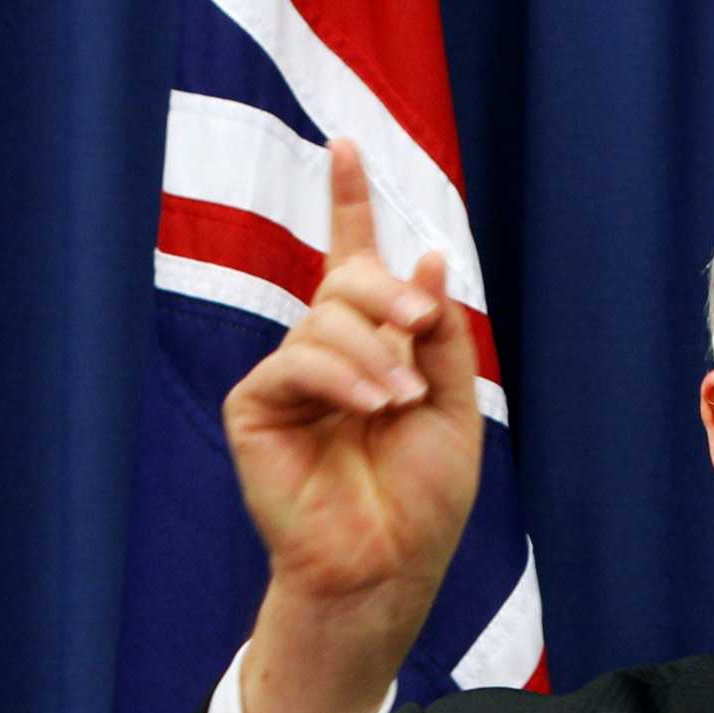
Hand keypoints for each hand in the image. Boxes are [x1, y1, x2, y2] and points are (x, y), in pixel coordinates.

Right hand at [224, 140, 483, 712]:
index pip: (355, 263)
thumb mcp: (455, 406)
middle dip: (392, 294)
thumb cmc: (424, 498)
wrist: (389, 563)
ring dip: (378, 355)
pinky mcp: (259, 405)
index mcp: (375, 348)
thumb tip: (429, 255)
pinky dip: (345, 377)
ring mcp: (291, 378)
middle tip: (427, 327)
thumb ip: (441, 336)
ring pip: (329, 318)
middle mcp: (328, 353)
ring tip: (401, 403)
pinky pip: (299, 360)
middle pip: (352, 279)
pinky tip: (375, 406)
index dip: (349, 205)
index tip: (346, 147)